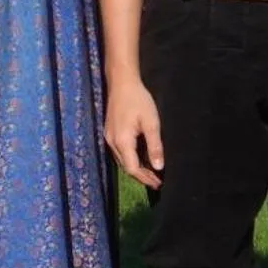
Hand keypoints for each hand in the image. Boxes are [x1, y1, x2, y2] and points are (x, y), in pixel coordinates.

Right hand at [104, 71, 164, 189]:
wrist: (121, 83)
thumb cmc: (138, 100)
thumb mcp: (151, 123)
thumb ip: (155, 146)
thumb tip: (158, 167)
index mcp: (122, 142)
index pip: (132, 169)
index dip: (145, 178)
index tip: (158, 184)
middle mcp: (112, 143)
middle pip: (126, 167)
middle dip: (141, 176)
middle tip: (157, 181)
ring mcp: (109, 137)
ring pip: (122, 160)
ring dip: (135, 168)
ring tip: (151, 172)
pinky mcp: (109, 132)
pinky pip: (119, 152)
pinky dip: (130, 159)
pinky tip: (140, 158)